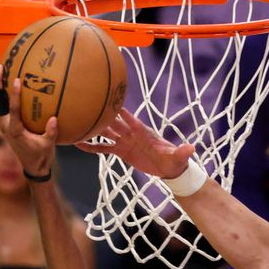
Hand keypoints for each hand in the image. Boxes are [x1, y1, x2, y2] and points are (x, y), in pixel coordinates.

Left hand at [0, 66, 57, 178]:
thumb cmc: (41, 156)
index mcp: (15, 131)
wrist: (32, 167)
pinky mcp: (6, 124)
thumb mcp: (48, 146)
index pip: (13, 109)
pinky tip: (5, 83)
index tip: (16, 80)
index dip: (14, 95)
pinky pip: (1, 106)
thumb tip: (54, 119)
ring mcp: (3, 125)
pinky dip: (2, 94)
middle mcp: (5, 126)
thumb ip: (51, 132)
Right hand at [75, 107, 195, 179]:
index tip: (108, 99)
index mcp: (143, 131)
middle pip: (113, 122)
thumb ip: (182, 151)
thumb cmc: (174, 160)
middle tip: (85, 105)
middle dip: (101, 115)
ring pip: (105, 133)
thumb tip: (192, 148)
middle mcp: (131, 133)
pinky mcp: (121, 152)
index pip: (129, 118)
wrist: (169, 168)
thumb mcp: (178, 157)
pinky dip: (92, 146)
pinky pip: (103, 148)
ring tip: (76, 123)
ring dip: (92, 128)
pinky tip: (78, 144)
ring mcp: (124, 141)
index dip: (119, 110)